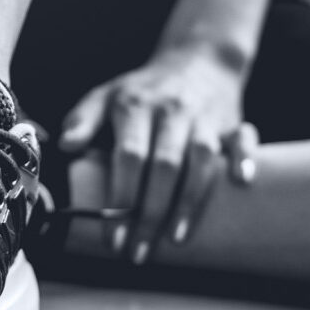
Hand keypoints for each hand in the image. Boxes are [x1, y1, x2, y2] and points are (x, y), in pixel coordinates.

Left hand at [58, 42, 258, 263]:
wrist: (197, 58)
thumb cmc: (145, 89)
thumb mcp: (107, 94)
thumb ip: (82, 119)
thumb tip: (66, 146)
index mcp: (135, 106)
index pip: (129, 155)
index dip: (121, 197)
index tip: (113, 235)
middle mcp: (171, 110)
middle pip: (164, 165)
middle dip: (151, 213)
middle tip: (139, 251)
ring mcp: (204, 116)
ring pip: (201, 159)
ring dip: (191, 201)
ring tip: (175, 238)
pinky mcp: (232, 121)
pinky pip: (243, 138)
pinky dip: (244, 158)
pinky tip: (241, 183)